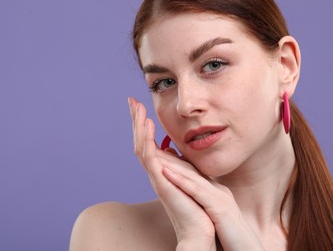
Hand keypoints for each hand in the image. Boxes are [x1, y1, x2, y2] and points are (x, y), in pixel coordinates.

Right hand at [129, 97, 215, 249]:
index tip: (140, 106)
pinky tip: (147, 126)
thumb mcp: (188, 177)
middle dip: (136, 120)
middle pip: (140, 141)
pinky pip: (150, 158)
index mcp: (162, 170)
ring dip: (139, 127)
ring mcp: (156, 177)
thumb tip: (173, 149)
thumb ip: (180, 164)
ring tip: (137, 108)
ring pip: (142, 147)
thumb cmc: (196, 206)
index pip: (148, 143)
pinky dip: (146, 141)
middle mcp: (155, 172)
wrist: (201, 230)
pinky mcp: (161, 183)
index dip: (143, 124)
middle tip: (132, 101)